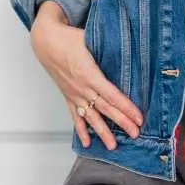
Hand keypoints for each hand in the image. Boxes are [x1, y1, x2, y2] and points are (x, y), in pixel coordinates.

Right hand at [30, 3, 142, 150]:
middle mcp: (82, 88)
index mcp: (89, 74)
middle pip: (105, 109)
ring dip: (102, 132)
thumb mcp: (91, 40)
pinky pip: (75, 116)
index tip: (139, 117)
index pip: (112, 95)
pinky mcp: (68, 96)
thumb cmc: (69, 38)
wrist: (45, 41)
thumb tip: (129, 49)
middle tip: (135, 134)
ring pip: (91, 117)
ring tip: (113, 146)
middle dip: (122, 122)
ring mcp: (74, 94)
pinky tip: (87, 142)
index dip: (126, 107)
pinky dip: (81, 130)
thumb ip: (109, 48)